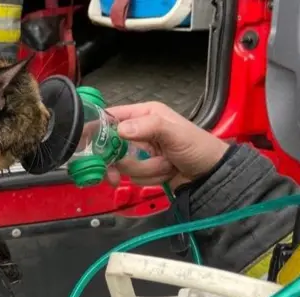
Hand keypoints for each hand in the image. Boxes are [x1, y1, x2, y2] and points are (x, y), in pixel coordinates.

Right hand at [105, 101, 229, 188]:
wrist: (213, 175)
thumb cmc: (199, 147)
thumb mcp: (176, 133)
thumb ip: (149, 127)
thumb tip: (120, 130)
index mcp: (144, 114)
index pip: (111, 118)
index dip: (97, 130)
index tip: (86, 144)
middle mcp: (139, 132)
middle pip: (112, 146)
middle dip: (122, 161)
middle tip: (116, 175)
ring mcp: (141, 153)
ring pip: (124, 166)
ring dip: (146, 170)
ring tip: (167, 166)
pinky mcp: (145, 170)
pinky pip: (134, 178)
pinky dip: (150, 179)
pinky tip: (166, 173)